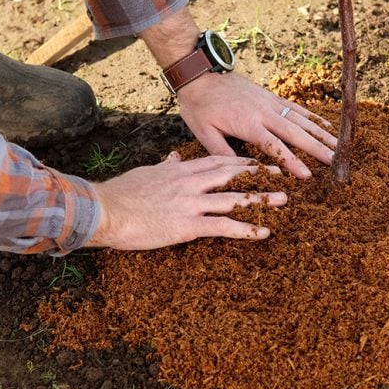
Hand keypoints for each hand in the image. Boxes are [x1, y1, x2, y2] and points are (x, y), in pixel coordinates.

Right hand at [86, 152, 285, 249]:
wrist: (105, 209)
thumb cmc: (121, 193)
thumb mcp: (147, 173)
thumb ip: (164, 165)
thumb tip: (171, 157)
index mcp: (180, 169)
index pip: (217, 161)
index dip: (240, 162)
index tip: (257, 161)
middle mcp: (190, 182)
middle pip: (232, 175)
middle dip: (258, 174)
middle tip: (281, 174)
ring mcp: (191, 203)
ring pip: (234, 198)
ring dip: (261, 199)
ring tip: (282, 200)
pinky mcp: (188, 225)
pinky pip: (223, 226)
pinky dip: (246, 229)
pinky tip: (263, 232)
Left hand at [176, 72, 336, 178]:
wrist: (200, 74)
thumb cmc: (199, 106)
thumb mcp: (203, 132)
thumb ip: (222, 152)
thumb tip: (241, 172)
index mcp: (248, 123)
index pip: (275, 146)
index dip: (292, 161)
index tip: (308, 175)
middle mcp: (264, 112)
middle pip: (296, 133)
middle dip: (317, 148)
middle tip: (335, 162)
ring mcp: (270, 102)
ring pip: (302, 119)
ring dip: (322, 133)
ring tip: (339, 146)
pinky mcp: (271, 96)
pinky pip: (297, 108)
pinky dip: (313, 118)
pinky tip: (327, 127)